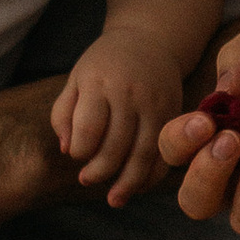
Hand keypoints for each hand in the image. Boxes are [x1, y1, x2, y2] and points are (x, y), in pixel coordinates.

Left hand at [51, 33, 184, 202]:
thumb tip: (68, 150)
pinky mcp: (175, 114)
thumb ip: (64, 114)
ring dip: (128, 183)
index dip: (80, 151)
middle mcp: (131, 94)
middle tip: (87, 180)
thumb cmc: (104, 63)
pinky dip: (154, 175)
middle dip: (99, 171)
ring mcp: (157, 104)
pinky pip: (166, 153)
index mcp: (100, 83)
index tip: (76, 154)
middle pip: (116, 147)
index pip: (89, 129)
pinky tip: (139, 186)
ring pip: (144, 155)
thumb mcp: (76, 79)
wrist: (149, 40)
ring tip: (114, 199)